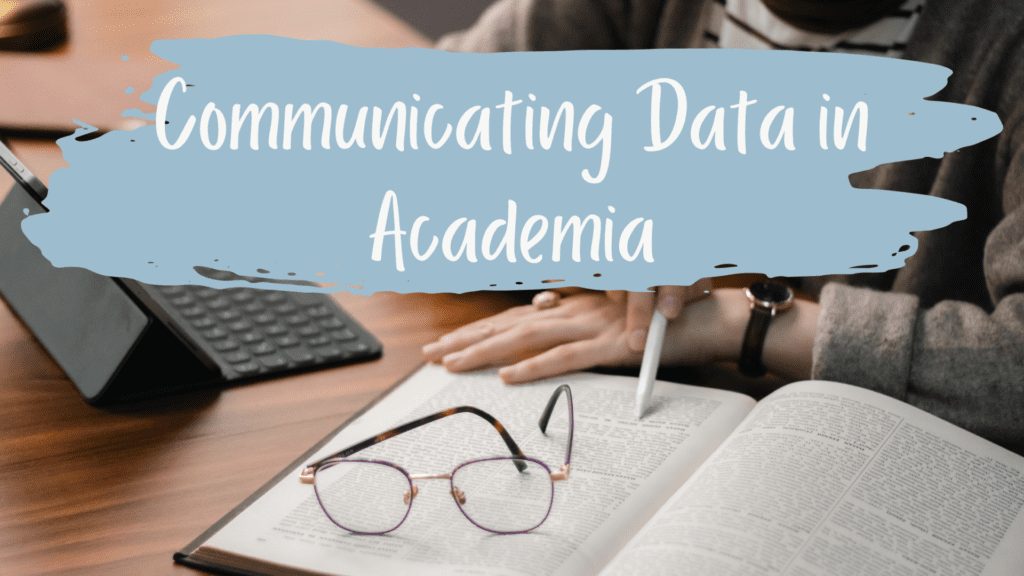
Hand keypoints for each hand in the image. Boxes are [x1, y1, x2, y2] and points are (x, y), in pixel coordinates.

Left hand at [421, 289, 729, 383]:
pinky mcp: (611, 346)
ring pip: (526, 339)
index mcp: (575, 305)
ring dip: (486, 352)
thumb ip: (579, 312)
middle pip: (509, 326)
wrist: (708, 316)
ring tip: (453, 365)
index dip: (479, 329)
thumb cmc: (664, 314)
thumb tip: (542, 307)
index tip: (448, 343)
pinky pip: (567, 357)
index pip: (515, 317)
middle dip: (467, 340)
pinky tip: (509, 377)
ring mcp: (591, 326)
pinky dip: (535, 367)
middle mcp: (576, 311)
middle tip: (431, 355)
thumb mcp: (614, 312)